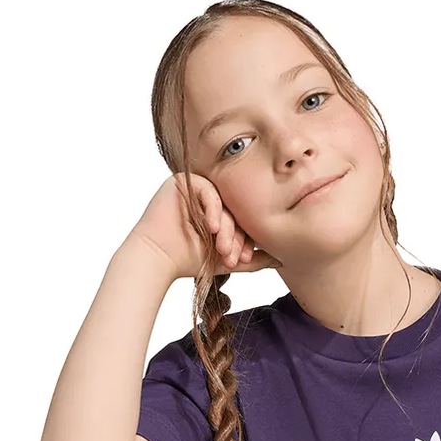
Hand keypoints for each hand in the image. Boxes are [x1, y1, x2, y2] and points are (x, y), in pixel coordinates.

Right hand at [130, 172, 281, 280]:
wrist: (158, 258)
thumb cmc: (189, 260)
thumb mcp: (229, 260)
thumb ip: (255, 259)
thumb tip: (282, 259)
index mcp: (222, 210)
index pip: (243, 218)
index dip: (246, 238)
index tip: (243, 258)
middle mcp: (211, 196)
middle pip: (235, 210)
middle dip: (236, 236)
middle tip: (233, 256)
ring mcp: (197, 187)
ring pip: (223, 202)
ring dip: (226, 228)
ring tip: (222, 249)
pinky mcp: (184, 181)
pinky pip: (208, 190)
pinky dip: (213, 210)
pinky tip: (212, 229)